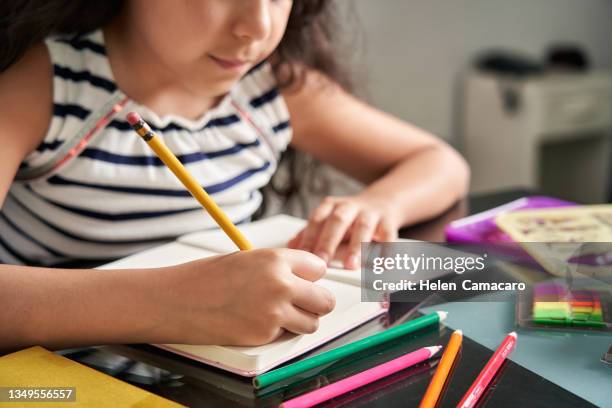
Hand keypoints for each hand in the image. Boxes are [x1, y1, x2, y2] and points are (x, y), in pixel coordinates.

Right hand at [154, 248, 334, 345]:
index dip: (310, 277)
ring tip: (279, 314)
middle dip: (315, 303)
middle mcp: (281, 284)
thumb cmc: (207, 278)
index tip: (303, 281)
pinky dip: (277, 332)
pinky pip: (286, 335)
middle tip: (301, 303)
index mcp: (276, 259)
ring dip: (301, 321)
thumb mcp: (248, 260)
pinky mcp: (264, 334)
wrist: (178, 301)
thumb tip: (302, 280)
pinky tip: (256, 321)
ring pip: (312, 323)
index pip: (319, 268)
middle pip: (325, 300)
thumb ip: (278, 268)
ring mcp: (274, 312)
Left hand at [288, 196, 398, 268]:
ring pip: (363, 227)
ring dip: (357, 246)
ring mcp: (370, 213)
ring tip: (351, 265)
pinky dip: (386, 251)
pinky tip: (382, 265)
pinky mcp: (388, 222)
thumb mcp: (328, 222)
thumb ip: (310, 235)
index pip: (317, 220)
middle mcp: (350, 207)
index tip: (303, 257)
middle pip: (338, 220)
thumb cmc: (350, 218)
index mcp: (331, 207)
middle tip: (322, 261)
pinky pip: (388, 236)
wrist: (383, 202)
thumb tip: (289, 248)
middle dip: (329, 240)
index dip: (309, 237)